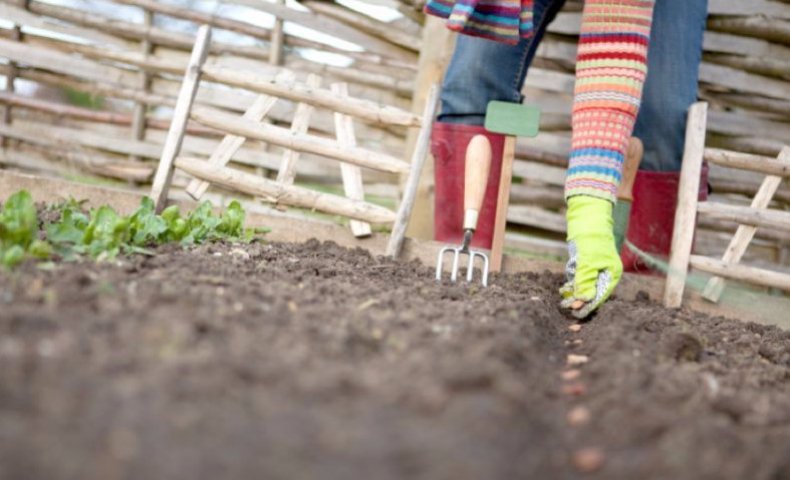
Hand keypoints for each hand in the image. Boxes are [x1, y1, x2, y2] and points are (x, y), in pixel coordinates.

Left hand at [559, 196, 622, 318]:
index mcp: (612, 274)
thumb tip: (583, 300)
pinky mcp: (585, 262)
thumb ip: (585, 282)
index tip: (576, 312)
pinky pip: (578, 277)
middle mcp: (605, 272)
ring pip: (582, 284)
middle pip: (591, 292)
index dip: (588, 304)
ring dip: (573, 288)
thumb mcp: (587, 262)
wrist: (587, 218)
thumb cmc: (591, 239)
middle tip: (565, 305)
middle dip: (578, 298)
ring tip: (564, 292)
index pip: (600, 295)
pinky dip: (571, 280)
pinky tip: (564, 286)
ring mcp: (595, 267)